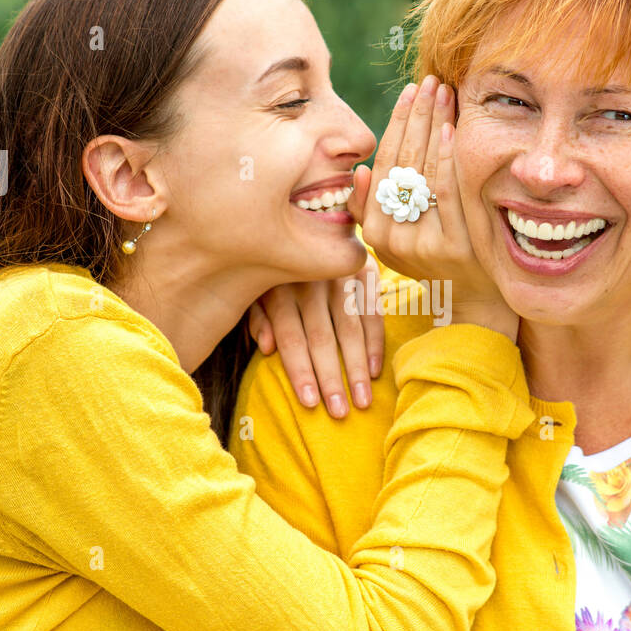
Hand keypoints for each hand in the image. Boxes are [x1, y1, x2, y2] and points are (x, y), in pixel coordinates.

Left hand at [247, 256, 385, 417]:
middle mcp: (311, 281)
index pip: (292, 335)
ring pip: (350, 328)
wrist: (305, 217)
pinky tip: (375, 371)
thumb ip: (258, 315)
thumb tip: (265, 348)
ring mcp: (340, 275)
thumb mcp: (255, 285)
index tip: (310, 403)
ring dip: (356, 367)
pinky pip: (372, 311)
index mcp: (280, 287)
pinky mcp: (365, 270)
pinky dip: (375, 342)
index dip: (300, 370)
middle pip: (321, 337)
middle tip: (339, 413)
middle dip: (331, 378)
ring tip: (362, 401)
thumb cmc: (275, 265)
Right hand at [348, 75, 517, 341]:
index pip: (384, 168)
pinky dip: (449, 157)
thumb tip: (358, 172)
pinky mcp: (456, 246)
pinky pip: (449, 191)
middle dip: (416, 117)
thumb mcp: (395, 244)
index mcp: (376, 235)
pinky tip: (452, 128)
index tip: (408, 95)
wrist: (474, 301)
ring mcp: (426, 244)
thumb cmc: (435, 263)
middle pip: (404, 164)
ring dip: (434, 126)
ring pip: (425, 172)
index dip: (394, 128)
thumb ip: (370, 211)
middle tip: (429, 82)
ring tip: (444, 92)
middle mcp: (395, 241)